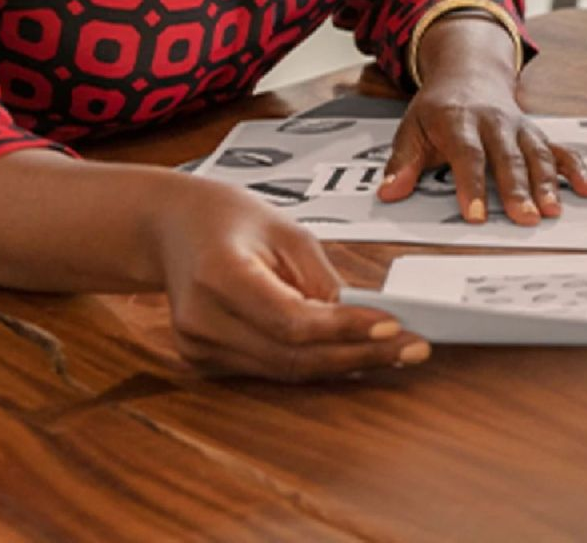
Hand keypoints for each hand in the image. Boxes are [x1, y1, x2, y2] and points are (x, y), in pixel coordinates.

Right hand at [149, 175, 424, 379]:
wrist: (173, 228)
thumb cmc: (230, 217)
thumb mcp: (285, 229)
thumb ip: (319, 277)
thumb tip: (356, 317)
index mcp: (219, 274)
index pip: (291, 319)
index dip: (345, 329)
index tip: (393, 326)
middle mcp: (202, 319)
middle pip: (292, 355)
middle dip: (360, 355)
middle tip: (414, 350)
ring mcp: (198, 347)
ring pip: (285, 370)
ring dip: (345, 365)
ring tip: (397, 353)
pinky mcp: (204, 361)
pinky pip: (270, 369)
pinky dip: (314, 364)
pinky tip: (353, 355)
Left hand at [377, 16, 586, 223]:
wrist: (469, 71)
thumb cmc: (438, 109)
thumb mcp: (411, 127)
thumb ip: (402, 162)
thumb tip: (390, 193)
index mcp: (459, 119)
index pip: (467, 154)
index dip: (472, 184)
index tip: (476, 215)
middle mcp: (494, 121)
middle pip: (507, 156)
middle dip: (517, 188)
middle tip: (525, 219)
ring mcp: (519, 126)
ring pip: (536, 153)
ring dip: (547, 181)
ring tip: (553, 210)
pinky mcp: (535, 133)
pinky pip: (559, 149)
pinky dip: (576, 168)